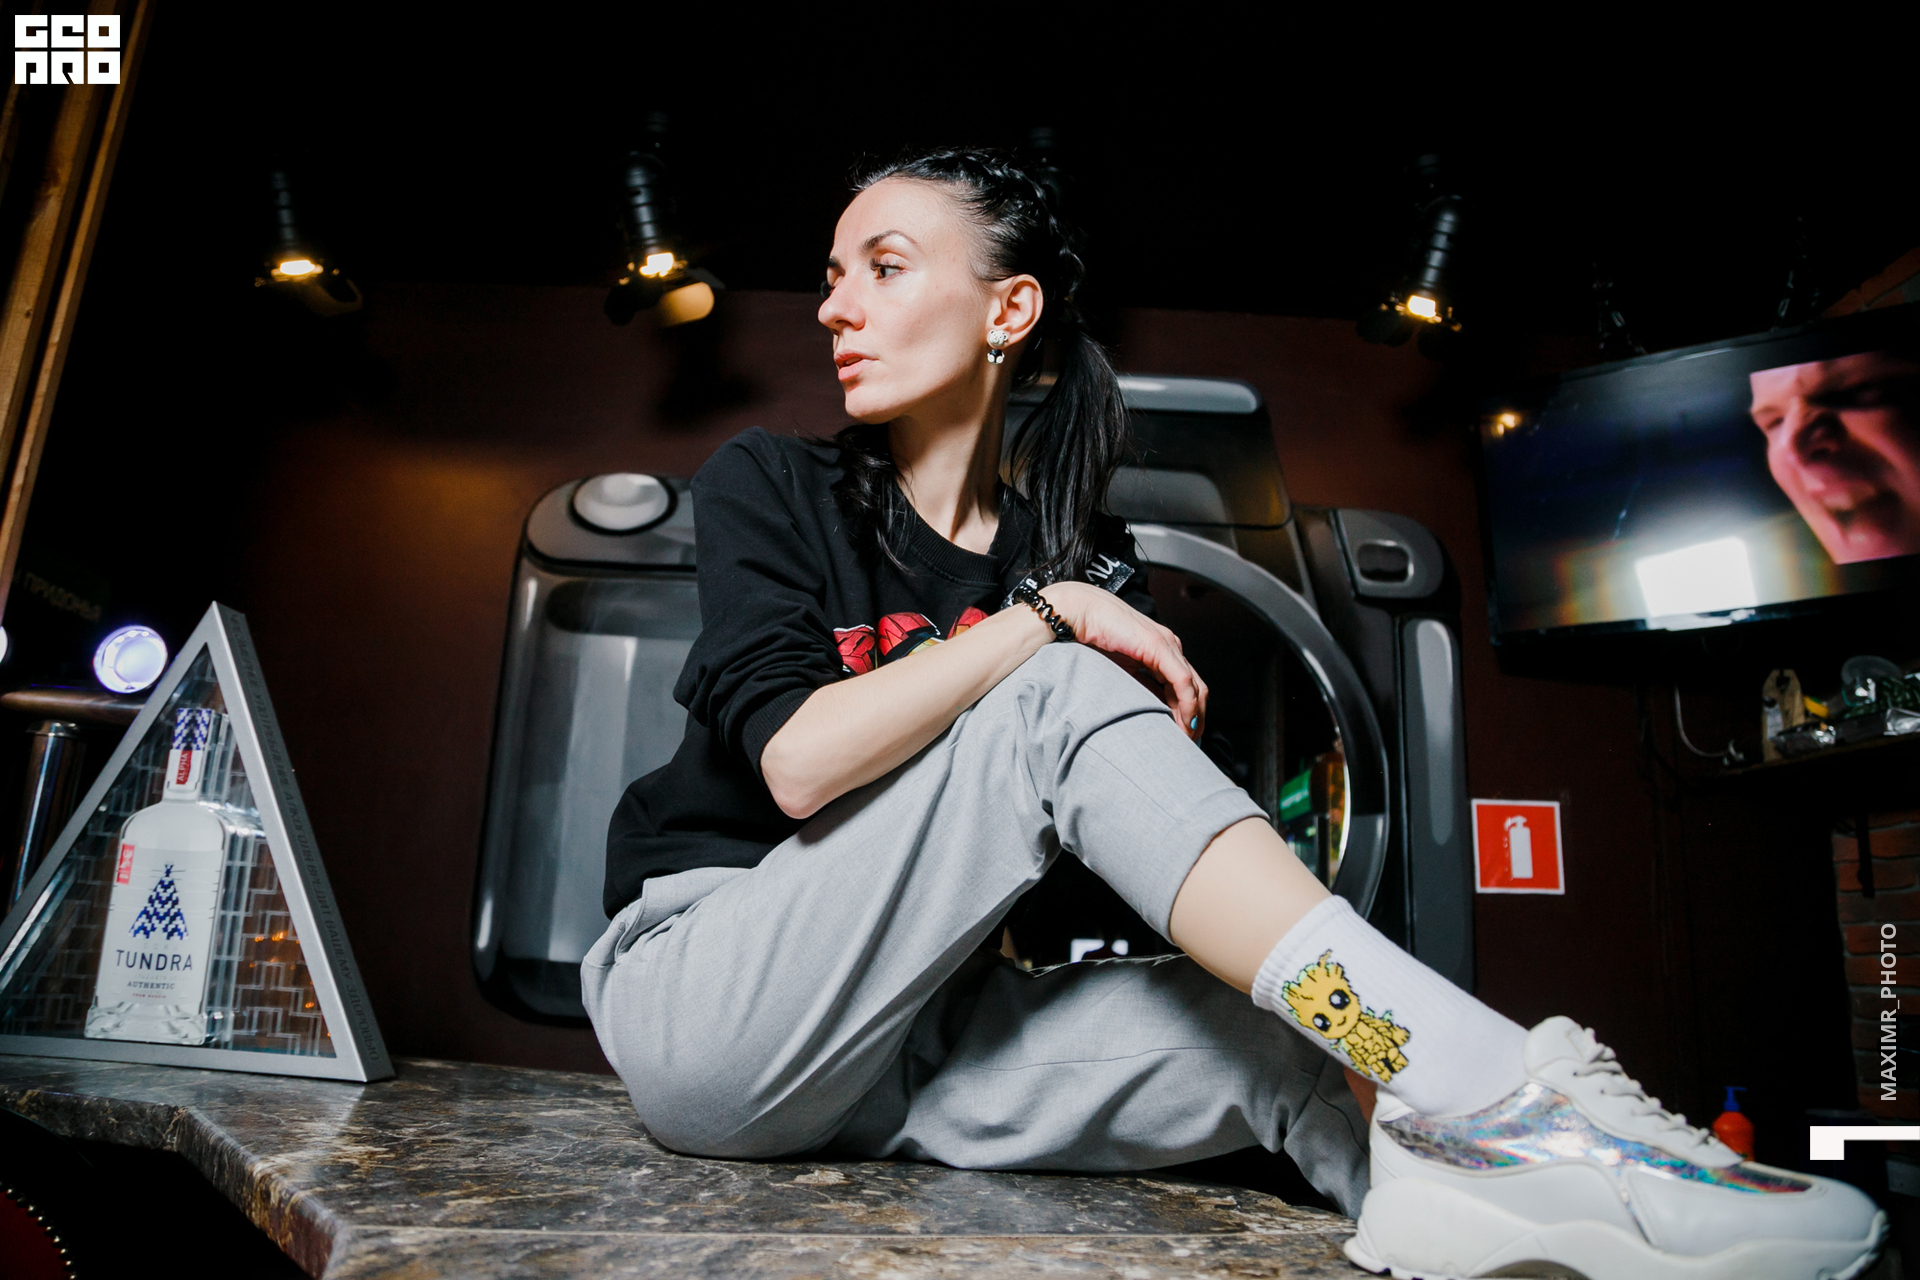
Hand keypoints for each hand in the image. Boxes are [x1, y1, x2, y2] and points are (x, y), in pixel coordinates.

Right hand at [1039, 582, 1207, 739]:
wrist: (1079, 613)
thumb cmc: (1092, 637)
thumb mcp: (1120, 670)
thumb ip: (1136, 686)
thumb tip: (1145, 711)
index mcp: (1161, 650)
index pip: (1186, 686)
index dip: (1189, 712)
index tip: (1185, 734)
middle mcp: (1169, 647)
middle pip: (1197, 688)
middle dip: (1197, 718)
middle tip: (1191, 742)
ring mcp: (1167, 645)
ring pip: (1195, 686)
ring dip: (1194, 715)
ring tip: (1187, 737)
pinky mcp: (1160, 647)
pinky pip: (1182, 681)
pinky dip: (1187, 704)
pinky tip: (1184, 721)